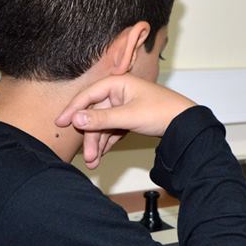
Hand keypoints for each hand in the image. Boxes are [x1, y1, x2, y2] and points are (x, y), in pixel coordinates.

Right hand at [55, 74, 195, 168]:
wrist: (185, 123)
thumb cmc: (161, 112)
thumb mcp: (128, 116)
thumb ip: (101, 118)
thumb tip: (76, 119)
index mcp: (117, 83)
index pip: (88, 95)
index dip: (73, 109)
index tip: (60, 123)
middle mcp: (119, 92)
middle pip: (95, 114)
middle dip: (90, 137)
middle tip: (87, 157)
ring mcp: (124, 105)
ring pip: (103, 124)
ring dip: (97, 143)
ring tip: (94, 162)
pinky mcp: (129, 117)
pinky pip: (112, 129)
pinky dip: (107, 141)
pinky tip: (102, 155)